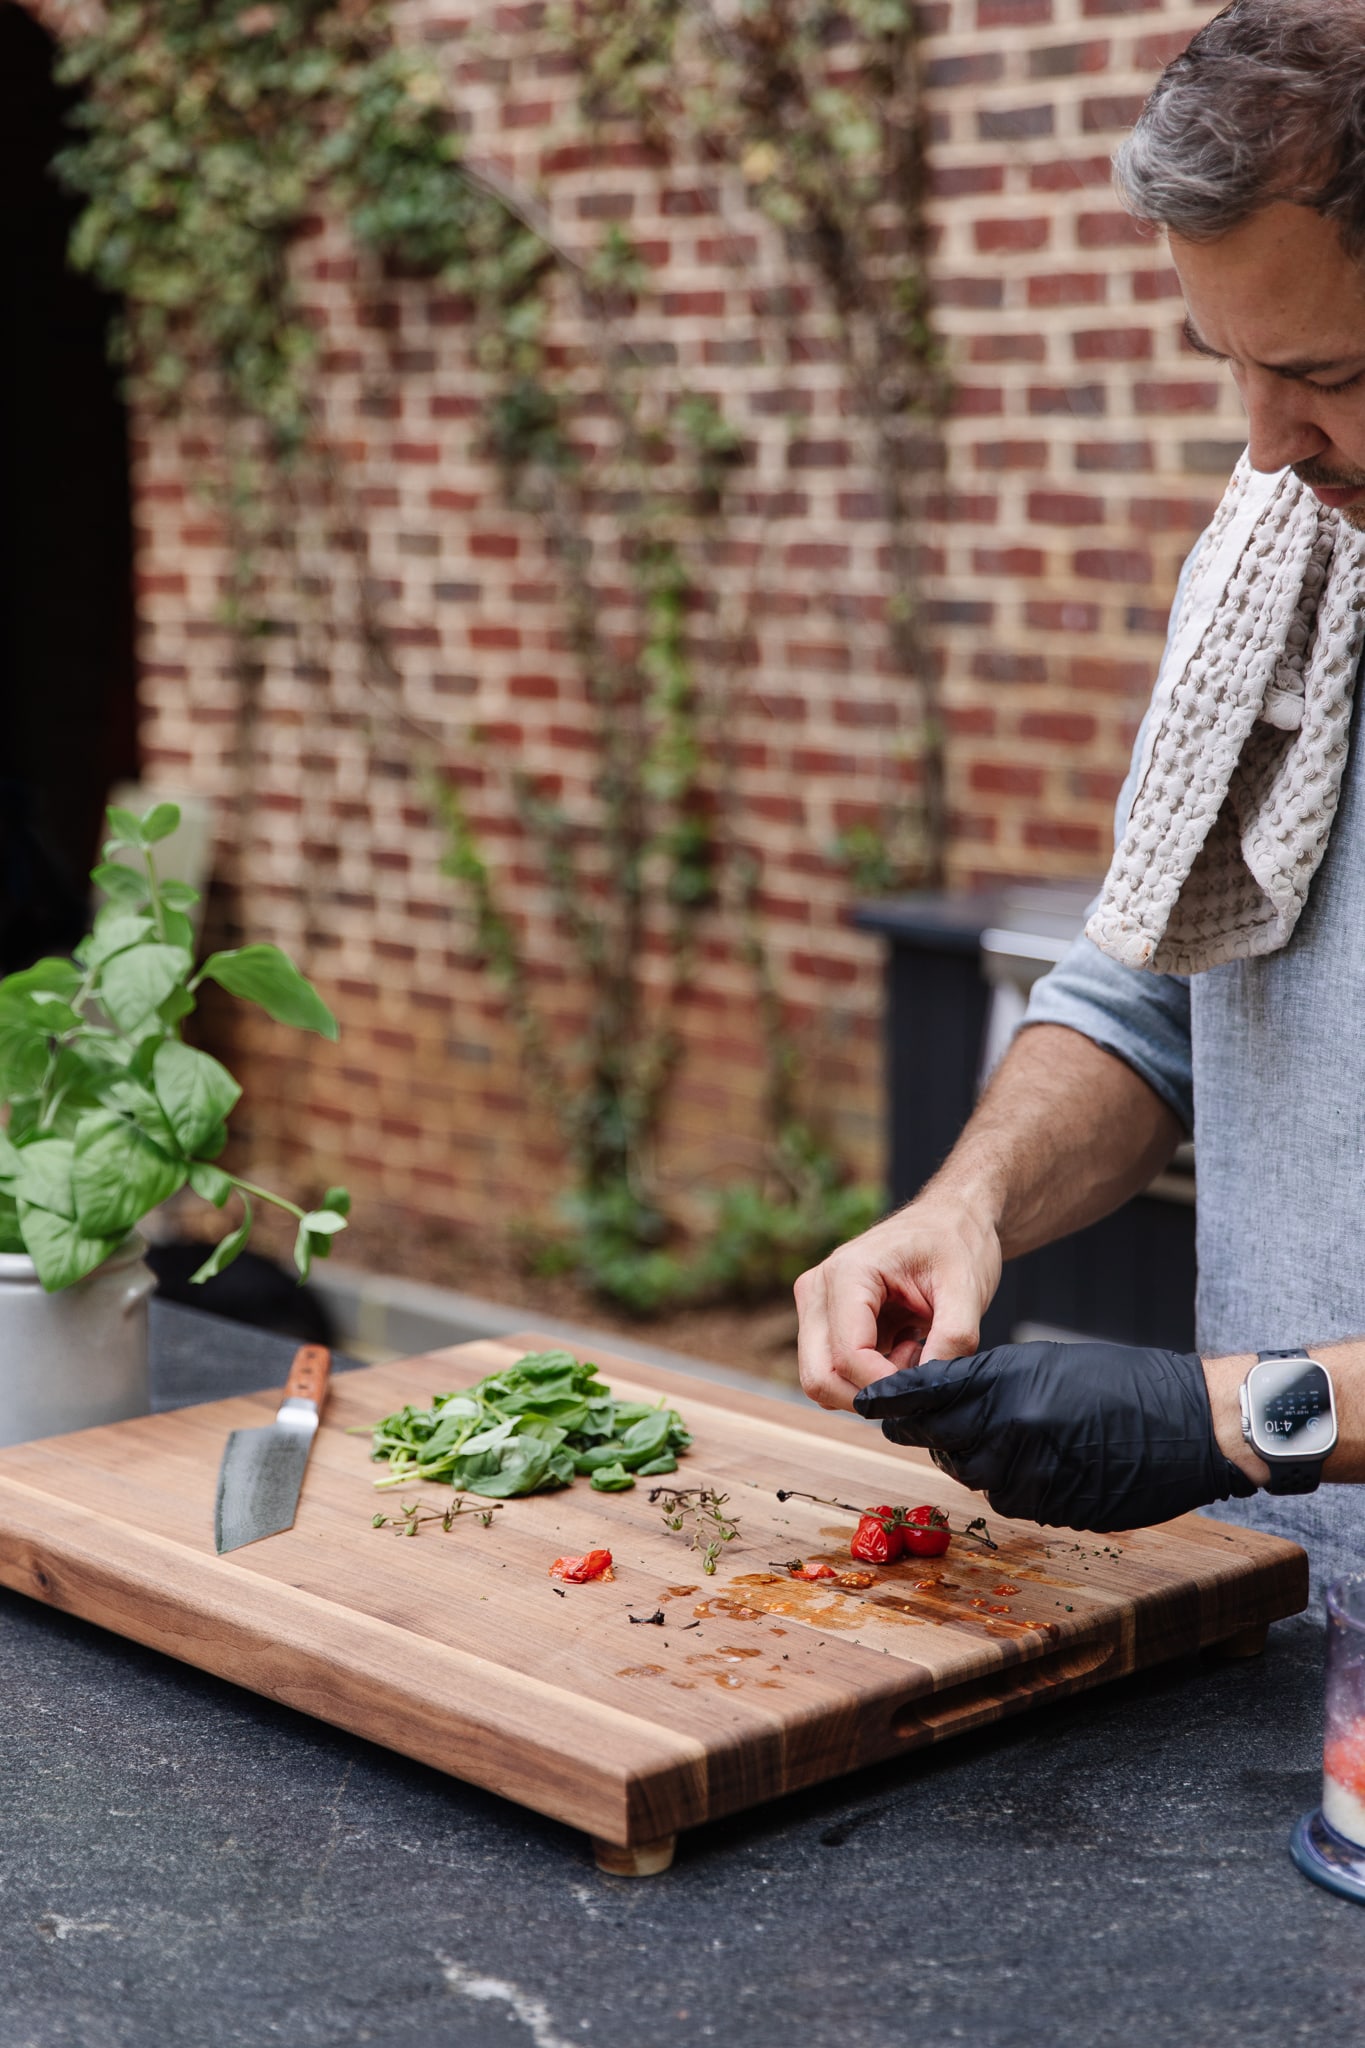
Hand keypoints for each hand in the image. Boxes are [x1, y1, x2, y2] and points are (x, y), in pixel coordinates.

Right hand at [793, 1197, 1002, 1412]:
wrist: (951, 1220)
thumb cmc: (956, 1243)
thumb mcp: (967, 1289)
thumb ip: (953, 1340)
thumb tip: (928, 1388)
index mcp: (847, 1273)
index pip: (849, 1356)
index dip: (887, 1385)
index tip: (927, 1385)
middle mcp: (817, 1289)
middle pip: (819, 1377)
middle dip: (870, 1395)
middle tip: (917, 1373)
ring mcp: (815, 1305)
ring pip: (821, 1380)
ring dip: (869, 1385)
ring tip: (912, 1351)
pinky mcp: (824, 1320)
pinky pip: (834, 1371)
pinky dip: (869, 1376)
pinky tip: (903, 1347)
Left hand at [853, 1339, 1257, 1530]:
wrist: (1193, 1423)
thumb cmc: (1124, 1383)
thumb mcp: (1048, 1363)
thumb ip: (991, 1381)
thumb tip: (940, 1400)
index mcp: (1007, 1380)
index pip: (926, 1393)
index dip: (892, 1399)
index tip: (867, 1401)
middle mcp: (1011, 1427)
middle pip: (938, 1438)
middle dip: (928, 1431)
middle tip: (925, 1422)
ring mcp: (1032, 1472)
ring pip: (970, 1472)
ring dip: (973, 1458)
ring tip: (1004, 1437)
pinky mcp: (1052, 1507)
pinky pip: (1008, 1499)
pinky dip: (1009, 1484)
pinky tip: (1036, 1464)